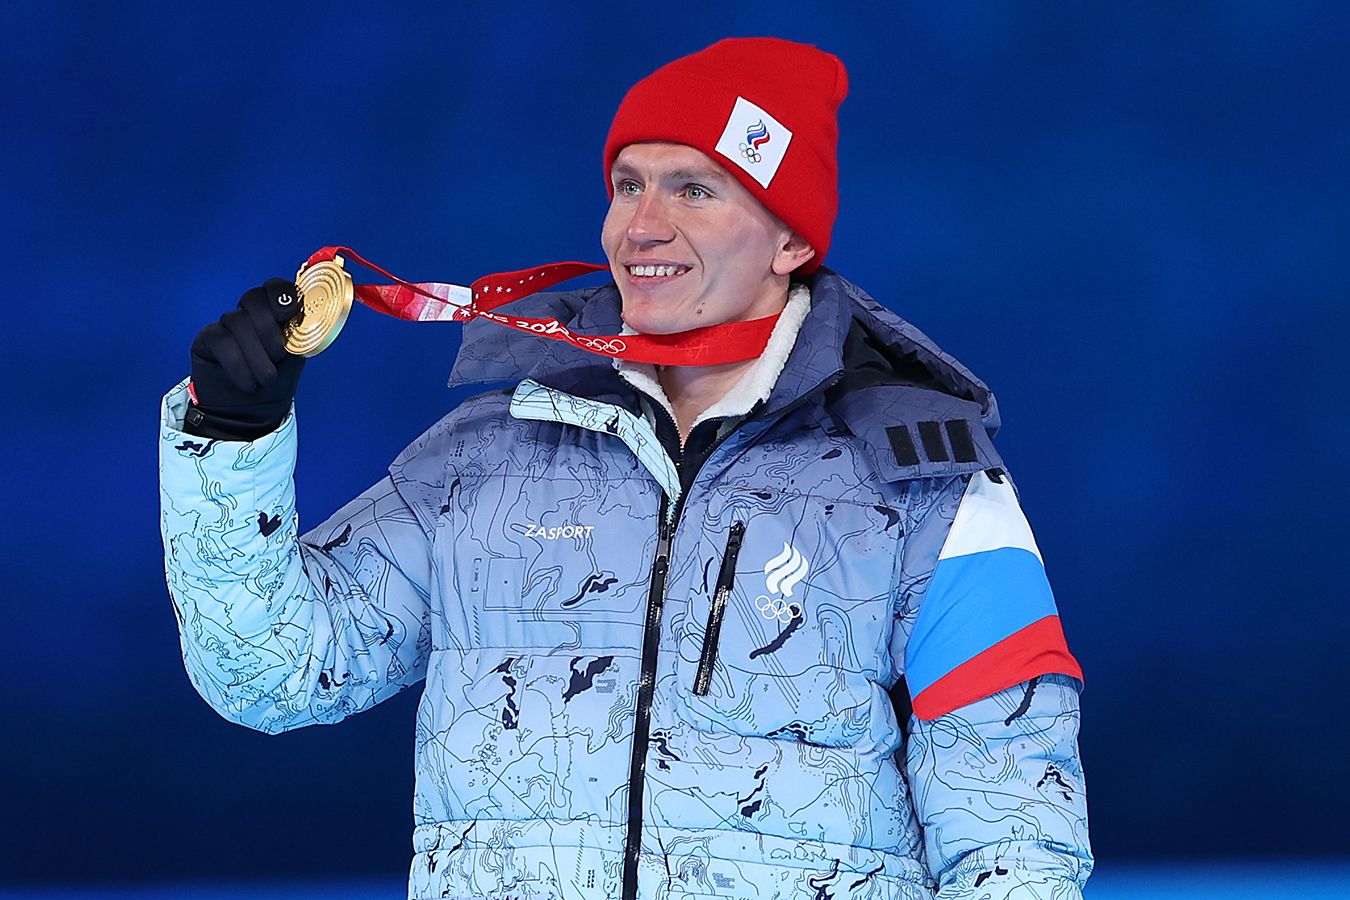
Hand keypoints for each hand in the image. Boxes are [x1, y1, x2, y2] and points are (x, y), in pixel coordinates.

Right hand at [184, 278, 305, 440]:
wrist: (251, 413)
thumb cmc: (276, 382)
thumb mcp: (296, 358)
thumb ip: (301, 335)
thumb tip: (312, 317)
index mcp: (274, 312)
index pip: (277, 288)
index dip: (283, 296)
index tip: (290, 314)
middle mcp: (248, 312)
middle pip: (254, 299)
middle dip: (269, 331)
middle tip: (279, 358)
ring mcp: (226, 323)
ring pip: (238, 322)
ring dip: (257, 356)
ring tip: (266, 379)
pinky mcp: (207, 338)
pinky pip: (222, 341)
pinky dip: (238, 365)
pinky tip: (248, 384)